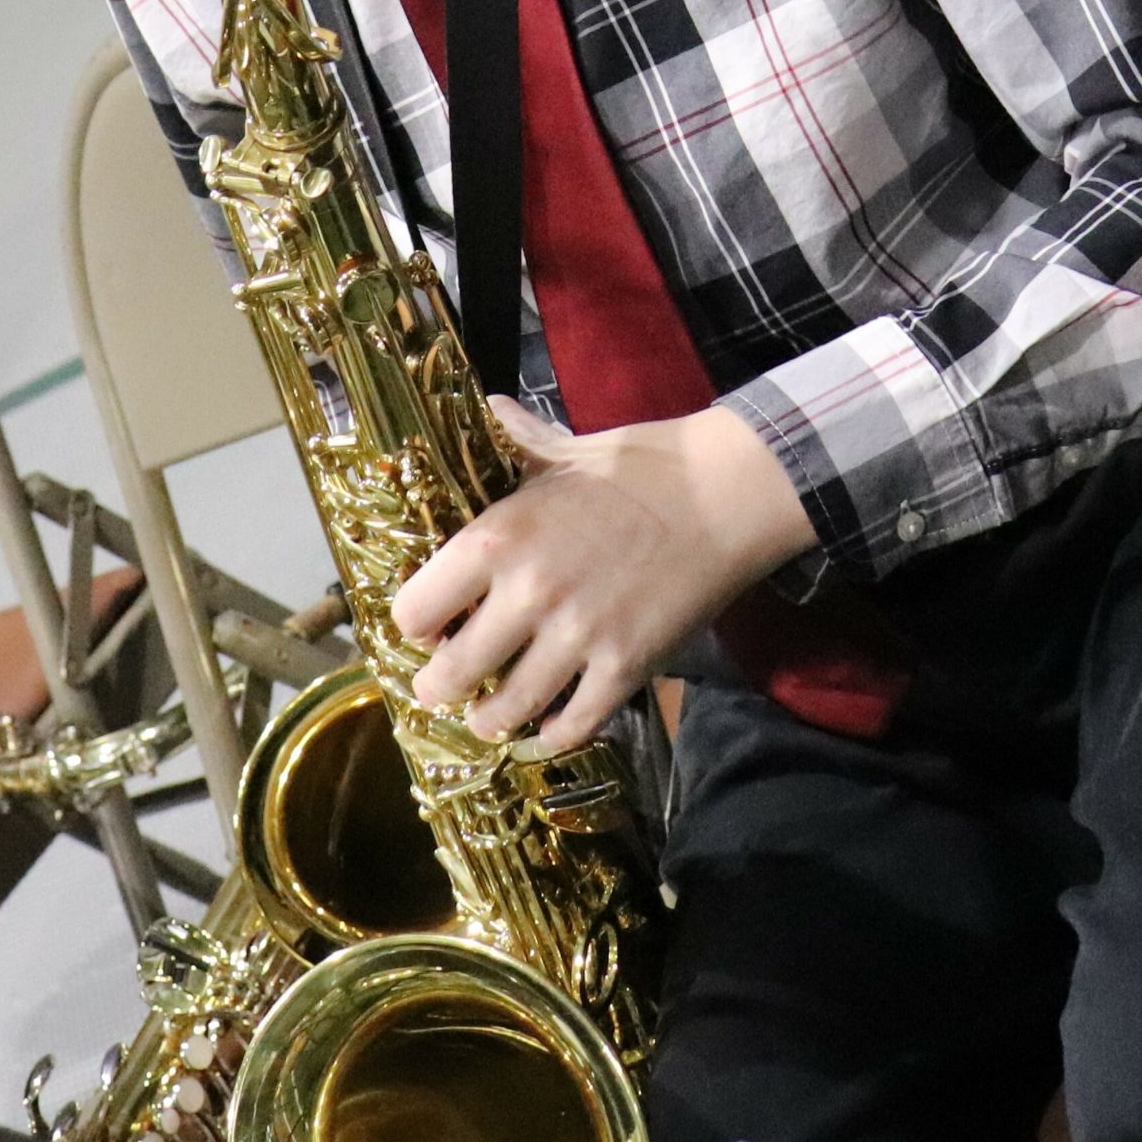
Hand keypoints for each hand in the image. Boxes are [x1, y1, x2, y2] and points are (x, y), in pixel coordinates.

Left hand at [390, 400, 816, 751]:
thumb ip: (515, 441)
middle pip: (449, 675)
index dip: (416, 621)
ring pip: (505, 712)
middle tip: (441, 685)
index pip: (414, 609)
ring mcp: (578, 637)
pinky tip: (547, 727)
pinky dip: (554, 734)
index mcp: (499, 537)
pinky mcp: (626, 666)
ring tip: (486, 716)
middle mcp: (528, 594)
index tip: (427, 623)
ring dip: (488, 719)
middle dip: (438, 686)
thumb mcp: (566, 450)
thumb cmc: (641, 465)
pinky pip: (575, 724)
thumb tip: (483, 407)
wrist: (728, 490)